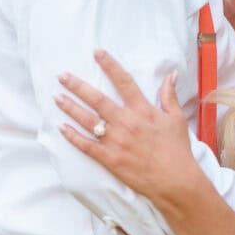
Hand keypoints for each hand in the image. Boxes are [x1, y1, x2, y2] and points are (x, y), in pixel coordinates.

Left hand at [57, 51, 200, 202]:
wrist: (175, 181)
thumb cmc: (177, 150)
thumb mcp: (176, 119)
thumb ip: (169, 95)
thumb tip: (170, 74)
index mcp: (143, 110)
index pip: (124, 82)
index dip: (110, 65)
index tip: (97, 53)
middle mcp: (126, 122)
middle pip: (97, 99)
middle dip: (78, 86)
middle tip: (62, 76)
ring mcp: (116, 141)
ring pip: (88, 120)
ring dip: (70, 107)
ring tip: (56, 97)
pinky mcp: (110, 159)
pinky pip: (87, 145)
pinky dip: (73, 136)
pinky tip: (62, 127)